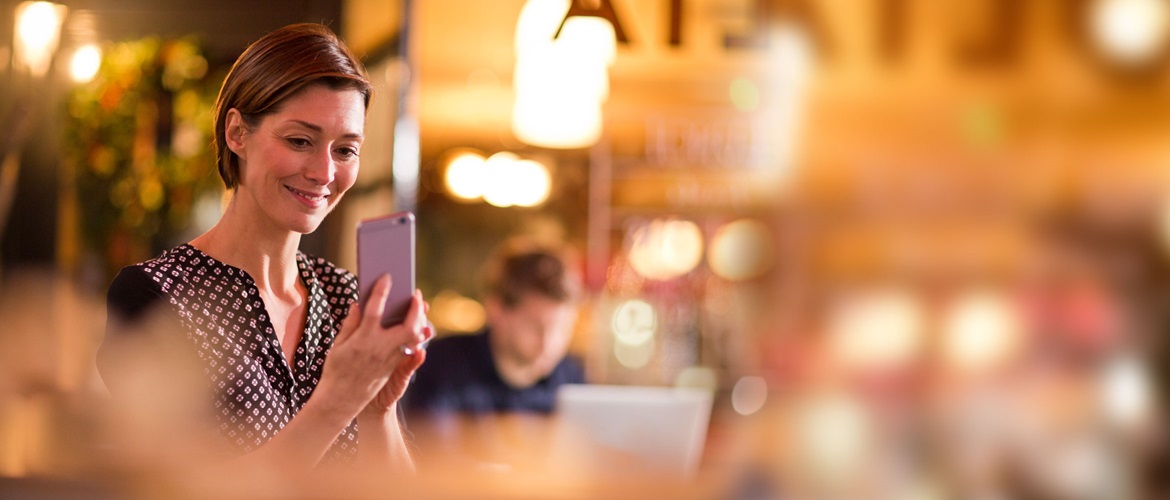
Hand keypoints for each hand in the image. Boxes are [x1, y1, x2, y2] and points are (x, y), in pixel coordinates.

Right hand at [315, 275, 429, 418]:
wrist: (341, 399)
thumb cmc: (336, 370)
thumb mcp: (338, 345)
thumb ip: (350, 324)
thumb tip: (358, 304)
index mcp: (362, 340)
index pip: (374, 310)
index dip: (381, 292)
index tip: (386, 278)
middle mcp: (380, 349)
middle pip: (407, 326)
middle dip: (415, 309)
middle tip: (416, 294)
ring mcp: (390, 359)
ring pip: (414, 338)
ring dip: (420, 321)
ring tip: (419, 307)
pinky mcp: (394, 367)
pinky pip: (411, 348)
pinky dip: (417, 335)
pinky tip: (417, 324)